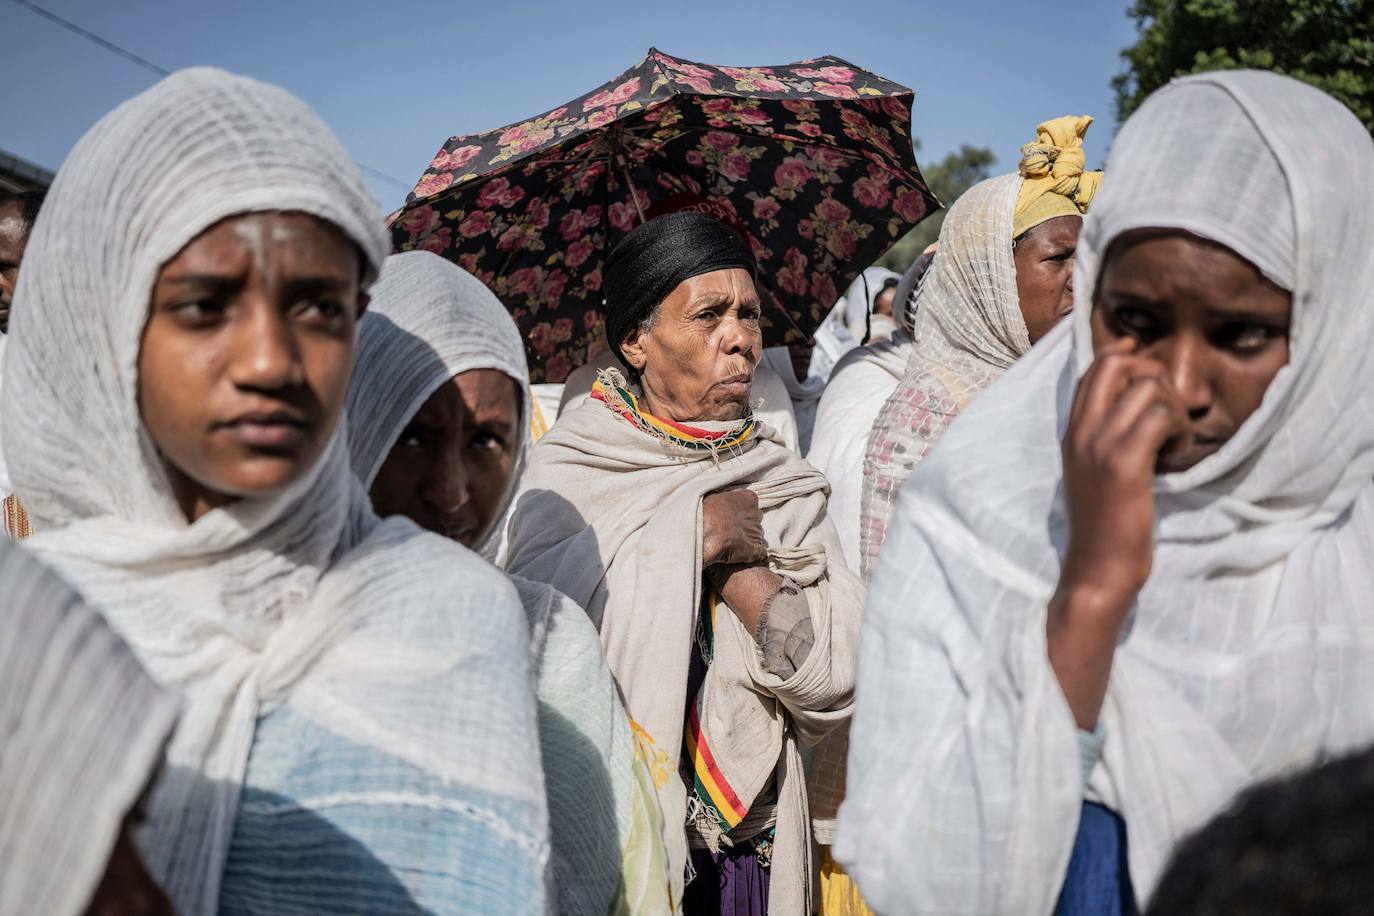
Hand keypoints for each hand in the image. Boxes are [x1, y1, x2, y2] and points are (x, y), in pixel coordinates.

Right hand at [701, 488, 767, 567]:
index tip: (731, 518)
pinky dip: (751, 555)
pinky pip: (759, 553)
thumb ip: (727, 500)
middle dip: (746, 526)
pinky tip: (738, 555)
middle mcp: (756, 514)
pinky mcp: (755, 550)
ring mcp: (757, 532)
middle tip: (731, 532)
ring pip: (756, 537)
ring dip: (747, 541)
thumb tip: (725, 504)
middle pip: (755, 520)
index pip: (751, 505)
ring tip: (731, 545)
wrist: (703, 534)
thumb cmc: (704, 515)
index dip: (741, 513)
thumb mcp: (715, 498)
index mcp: (748, 498)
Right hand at [1059, 336, 1189, 604]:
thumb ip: (1104, 440)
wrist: (1097, 568)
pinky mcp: (1125, 463)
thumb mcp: (1094, 474)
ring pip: (1149, 387)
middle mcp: (1081, 432)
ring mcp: (1100, 445)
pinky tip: (1177, 455)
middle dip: (1154, 376)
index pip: (1093, 370)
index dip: (1124, 355)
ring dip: (1175, 408)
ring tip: (1175, 441)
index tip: (1147, 364)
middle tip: (1168, 412)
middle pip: (1118, 364)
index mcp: (1072, 433)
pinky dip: (1180, 430)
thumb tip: (1136, 409)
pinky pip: (1162, 416)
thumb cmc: (1104, 526)